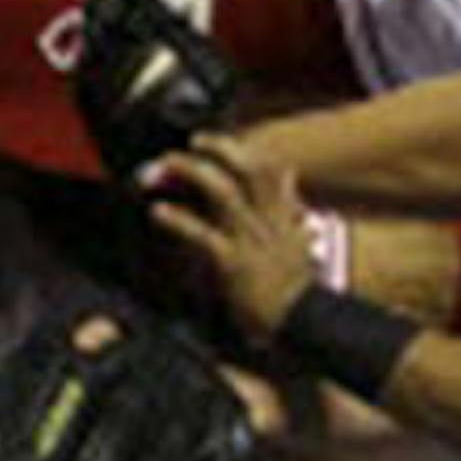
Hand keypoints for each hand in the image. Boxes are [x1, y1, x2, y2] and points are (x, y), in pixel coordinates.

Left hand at [142, 135, 317, 346]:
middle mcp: (268, 220)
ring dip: (192, 171)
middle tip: (189, 143)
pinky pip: (203, 233)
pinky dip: (178, 219)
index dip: (237, 148)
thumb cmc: (293, 284)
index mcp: (282, 214)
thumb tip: (290, 174)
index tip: (208, 139)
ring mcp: (251, 239)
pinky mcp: (234, 262)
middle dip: (218, 148)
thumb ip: (289, 203)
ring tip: (166, 165)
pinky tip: (159, 212)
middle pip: (248, 169)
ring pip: (224, 191)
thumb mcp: (298, 236)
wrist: (301, 321)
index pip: (265, 167)